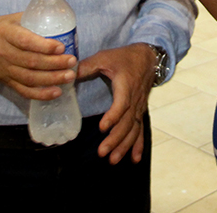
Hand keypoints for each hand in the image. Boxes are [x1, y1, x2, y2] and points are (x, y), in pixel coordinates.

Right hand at [0, 13, 76, 99]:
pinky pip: (24, 91)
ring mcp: (5, 70)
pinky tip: (57, 92)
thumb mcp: (12, 19)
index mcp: (6, 34)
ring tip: (69, 76)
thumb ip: (33, 19)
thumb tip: (60, 19)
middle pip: (31, 62)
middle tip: (72, 61)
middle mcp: (4, 53)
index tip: (61, 47)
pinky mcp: (6, 82)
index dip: (44, 46)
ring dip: (51, 79)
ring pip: (29, 78)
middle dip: (54, 63)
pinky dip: (41, 94)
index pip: (25, 42)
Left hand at [76, 43, 155, 164]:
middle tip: (102, 152)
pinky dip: (138, 146)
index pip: (122, 104)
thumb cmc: (124, 57)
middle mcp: (135, 99)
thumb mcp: (105, 57)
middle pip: (127, 123)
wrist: (148, 57)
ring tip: (112, 160)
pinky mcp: (140, 111)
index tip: (102, 128)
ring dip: (124, 146)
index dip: (113, 116)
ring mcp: (139, 107)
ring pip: (133, 130)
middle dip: (115, 139)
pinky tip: (134, 160)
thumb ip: (87, 66)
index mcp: (126, 86)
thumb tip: (68, 73)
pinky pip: (140, 130)